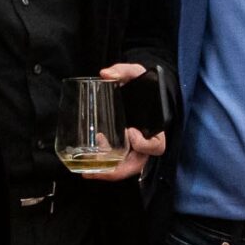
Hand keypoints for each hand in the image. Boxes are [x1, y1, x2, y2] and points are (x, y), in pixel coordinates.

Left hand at [82, 62, 165, 179]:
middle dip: (117, 171)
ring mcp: (135, 147)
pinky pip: (116, 162)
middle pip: (138, 165)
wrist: (145, 89)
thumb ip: (123, 71)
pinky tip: (88, 159)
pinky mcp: (124, 147)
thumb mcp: (136, 73)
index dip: (145, 144)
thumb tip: (106, 74)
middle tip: (96, 172)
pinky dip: (103, 165)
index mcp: (156, 127)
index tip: (130, 132)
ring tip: (87, 172)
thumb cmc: (143, 84)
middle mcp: (147, 141)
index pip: (156, 145)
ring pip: (125, 168)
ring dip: (107, 172)